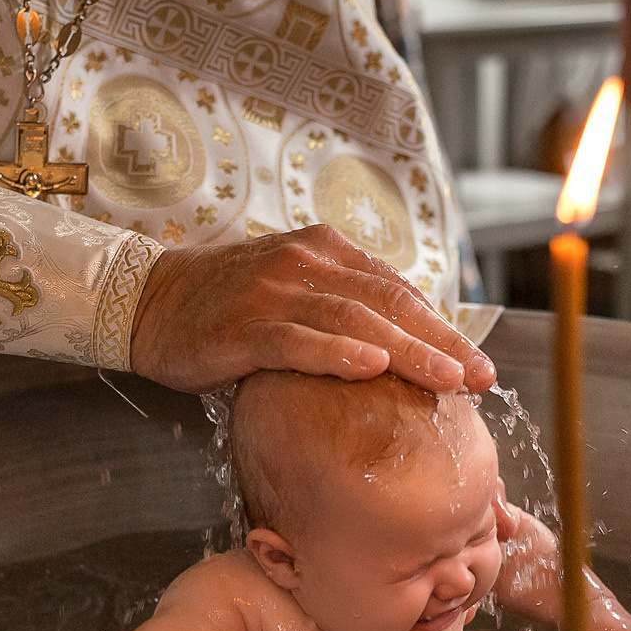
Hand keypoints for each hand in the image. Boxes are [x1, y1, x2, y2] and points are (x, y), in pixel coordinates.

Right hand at [129, 224, 494, 395]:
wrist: (148, 301)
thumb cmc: (227, 307)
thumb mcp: (294, 294)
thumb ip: (343, 308)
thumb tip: (402, 346)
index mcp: (326, 251)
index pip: (399, 291)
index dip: (444, 327)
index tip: (479, 364)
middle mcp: (307, 262)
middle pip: (389, 304)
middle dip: (442, 343)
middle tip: (482, 377)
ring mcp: (275, 291)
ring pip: (355, 321)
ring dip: (407, 352)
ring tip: (447, 379)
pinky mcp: (245, 325)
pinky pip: (300, 340)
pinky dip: (339, 353)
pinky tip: (373, 370)